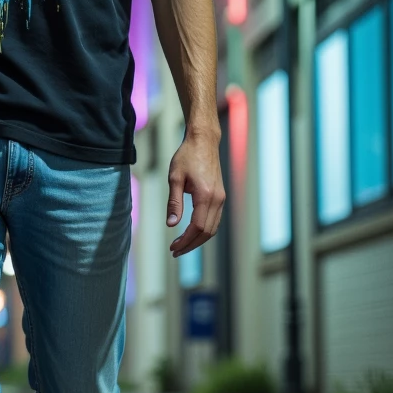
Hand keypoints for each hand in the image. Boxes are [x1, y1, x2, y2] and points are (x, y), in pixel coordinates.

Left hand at [166, 130, 225, 256]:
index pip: (198, 226)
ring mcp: (221, 198)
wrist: (204, 141)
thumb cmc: (187, 156)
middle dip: (191, 245)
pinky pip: (215, 220)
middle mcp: (217, 199)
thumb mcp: (175, 178)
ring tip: (182, 246)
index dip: (185, 240)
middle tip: (175, 251)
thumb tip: (171, 224)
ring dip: (198, 240)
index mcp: (206, 195)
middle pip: (207, 232)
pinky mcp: (220, 196)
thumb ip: (174, 202)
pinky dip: (204, 231)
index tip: (173, 247)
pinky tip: (191, 233)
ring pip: (213, 228)